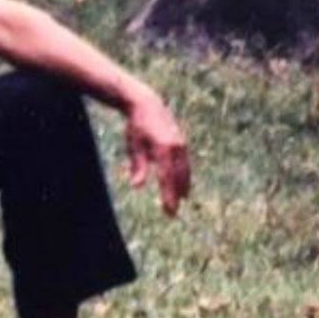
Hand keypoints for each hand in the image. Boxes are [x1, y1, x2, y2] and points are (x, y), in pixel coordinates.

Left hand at [125, 90, 190, 215]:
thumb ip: (138, 166)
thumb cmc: (136, 127)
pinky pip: (185, 163)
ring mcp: (181, 144)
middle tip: (173, 213)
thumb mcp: (134, 146)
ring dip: (183, 186)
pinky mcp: (182, 143)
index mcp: (163, 148)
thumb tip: (136, 186)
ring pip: (184, 170)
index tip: (169, 211)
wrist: (148, 104)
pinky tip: (182, 183)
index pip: (167, 178)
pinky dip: (184, 174)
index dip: (168, 196)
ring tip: (181, 200)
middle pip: (178, 177)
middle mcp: (175, 147)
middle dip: (176, 195)